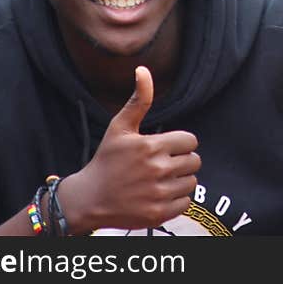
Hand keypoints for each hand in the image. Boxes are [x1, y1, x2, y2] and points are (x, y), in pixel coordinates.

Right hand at [59, 66, 200, 233]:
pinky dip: (177, 199)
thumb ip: (139, 100)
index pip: (190, 141)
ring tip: (161, 179)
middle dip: (182, 161)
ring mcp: (158, 193)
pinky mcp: (158, 213)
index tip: (167, 148)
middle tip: (163, 164)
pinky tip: (160, 194)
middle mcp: (157, 170)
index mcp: (151, 146)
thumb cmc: (106, 160)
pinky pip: (185, 202)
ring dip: (180, 180)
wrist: (88, 199)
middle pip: (194, 161)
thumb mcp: (119, 127)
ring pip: (192, 182)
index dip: (180, 143)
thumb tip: (143, 70)